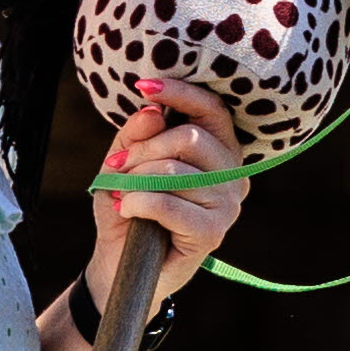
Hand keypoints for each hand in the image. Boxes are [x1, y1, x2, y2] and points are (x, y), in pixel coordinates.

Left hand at [90, 70, 246, 311]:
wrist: (120, 264)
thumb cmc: (127, 208)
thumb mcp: (123, 164)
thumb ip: (135, 135)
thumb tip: (152, 110)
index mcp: (219, 150)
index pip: (211, 109)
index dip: (180, 93)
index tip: (144, 86)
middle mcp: (232, 174)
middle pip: (189, 138)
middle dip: (142, 150)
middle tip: (116, 167)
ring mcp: (227, 205)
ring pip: (175, 170)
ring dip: (135, 180)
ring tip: (120, 194)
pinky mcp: (212, 232)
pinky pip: (169, 203)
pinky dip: (137, 203)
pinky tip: (125, 210)